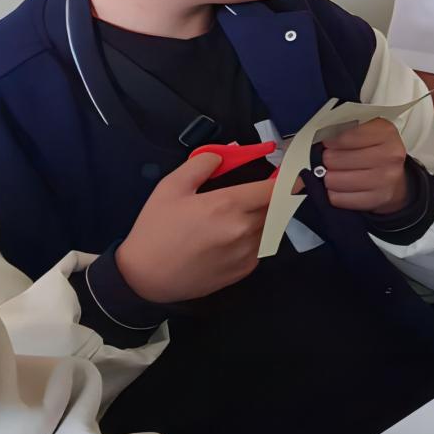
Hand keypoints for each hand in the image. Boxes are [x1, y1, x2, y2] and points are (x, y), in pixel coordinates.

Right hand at [116, 153, 275, 303]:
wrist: (144, 278)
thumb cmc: (155, 230)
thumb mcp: (170, 187)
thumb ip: (200, 164)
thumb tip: (222, 155)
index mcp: (228, 205)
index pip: (274, 189)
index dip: (285, 180)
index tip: (289, 175)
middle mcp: (244, 229)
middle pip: (274, 207)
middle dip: (268, 198)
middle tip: (252, 194)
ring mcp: (247, 252)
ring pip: (269, 227)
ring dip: (261, 219)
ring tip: (235, 218)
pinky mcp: (244, 271)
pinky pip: (260, 247)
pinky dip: (254, 239)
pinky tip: (231, 238)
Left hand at [320, 116, 411, 213]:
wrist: (396, 178)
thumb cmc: (377, 152)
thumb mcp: (369, 132)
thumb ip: (346, 131)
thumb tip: (320, 141)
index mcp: (385, 132)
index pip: (346, 136)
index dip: (331, 141)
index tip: (328, 143)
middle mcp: (389, 155)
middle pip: (336, 159)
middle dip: (328, 160)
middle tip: (330, 160)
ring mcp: (384, 179)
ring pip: (335, 180)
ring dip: (329, 178)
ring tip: (334, 174)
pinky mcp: (377, 198)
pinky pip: (339, 198)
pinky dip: (334, 194)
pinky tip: (340, 187)